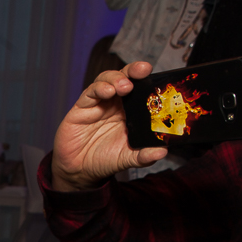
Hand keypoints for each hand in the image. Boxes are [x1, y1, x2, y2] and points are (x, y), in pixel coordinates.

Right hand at [51, 61, 168, 192]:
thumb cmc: (104, 159)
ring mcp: (98, 103)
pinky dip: (99, 88)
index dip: (148, 80)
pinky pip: (90, 92)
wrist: (79, 170)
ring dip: (116, 78)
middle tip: (143, 70)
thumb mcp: (127, 158)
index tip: (157, 76)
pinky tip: (107, 91)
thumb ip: (143, 155)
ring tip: (125, 86)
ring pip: (107, 80)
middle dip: (133, 71)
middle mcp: (115, 104)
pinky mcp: (82, 107)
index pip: (140, 89)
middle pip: (125, 78)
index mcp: (130, 111)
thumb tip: (162, 151)